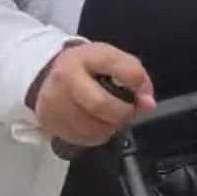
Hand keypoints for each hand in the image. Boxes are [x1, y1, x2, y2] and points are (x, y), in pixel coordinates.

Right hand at [30, 41, 155, 145]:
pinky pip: (81, 138)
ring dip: (110, 127)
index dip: (138, 83)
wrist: (49, 76)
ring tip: (111, 118)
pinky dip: (96, 136)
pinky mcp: (48, 121)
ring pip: (91, 127)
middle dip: (122, 113)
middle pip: (100, 105)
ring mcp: (53, 101)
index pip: (117, 66)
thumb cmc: (89, 68)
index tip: (144, 96)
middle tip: (127, 112)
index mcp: (86, 56)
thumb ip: (135, 77)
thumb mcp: (113, 60)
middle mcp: (65, 77)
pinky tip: (96, 125)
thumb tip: (148, 104)